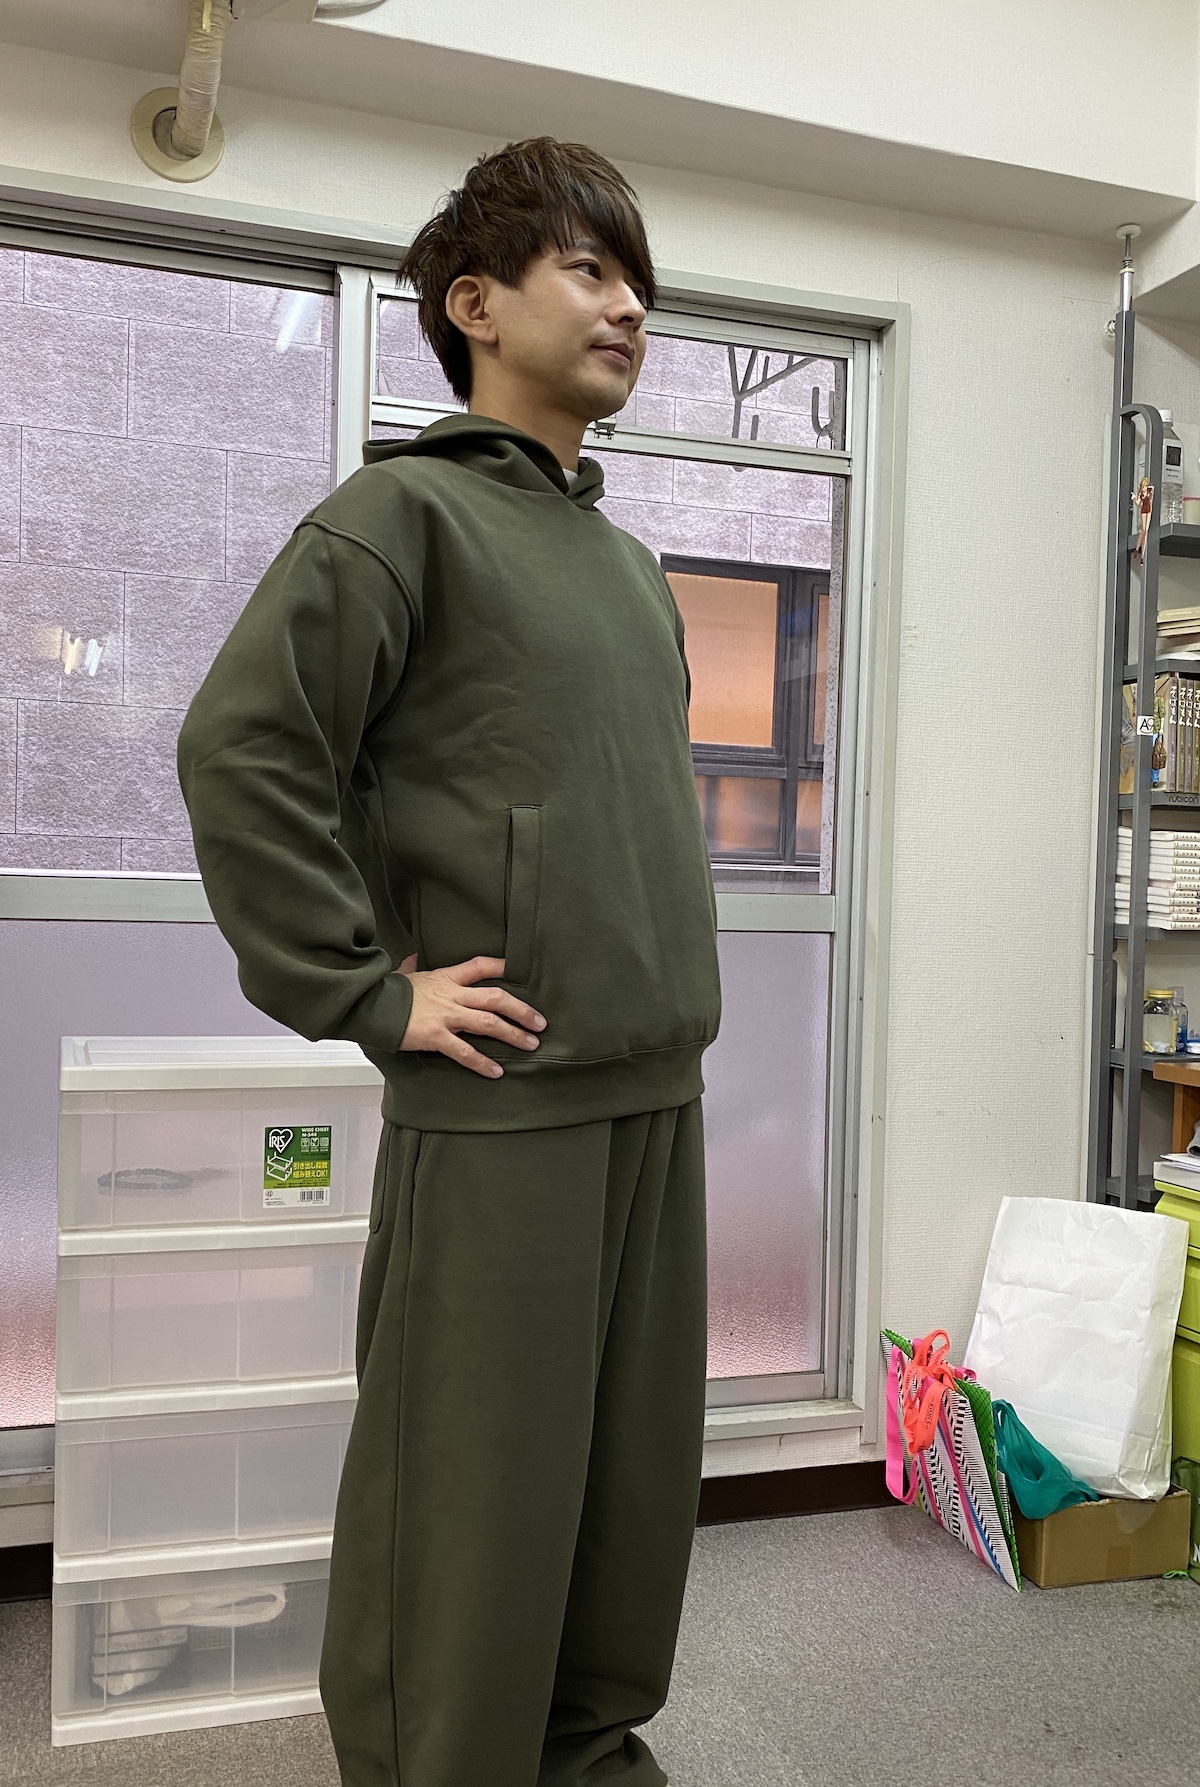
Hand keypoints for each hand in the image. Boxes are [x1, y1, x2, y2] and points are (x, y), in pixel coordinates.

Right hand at [396, 954, 545, 1078]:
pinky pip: (465, 1052)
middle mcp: (452, 995)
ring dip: (513, 1034)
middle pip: (496, 998)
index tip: (522, 971)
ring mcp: (446, 1016)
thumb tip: (413, 957)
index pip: (480, 966)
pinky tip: (496, 1071)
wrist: (369, 1004)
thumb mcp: (404, 974)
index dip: (503, 966)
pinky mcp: (436, 1037)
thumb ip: (413, 967)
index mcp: (446, 978)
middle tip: (540, 1022)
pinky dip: (482, 1063)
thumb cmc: (386, 991)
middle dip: (522, 1010)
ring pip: (489, 1024)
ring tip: (531, 1044)